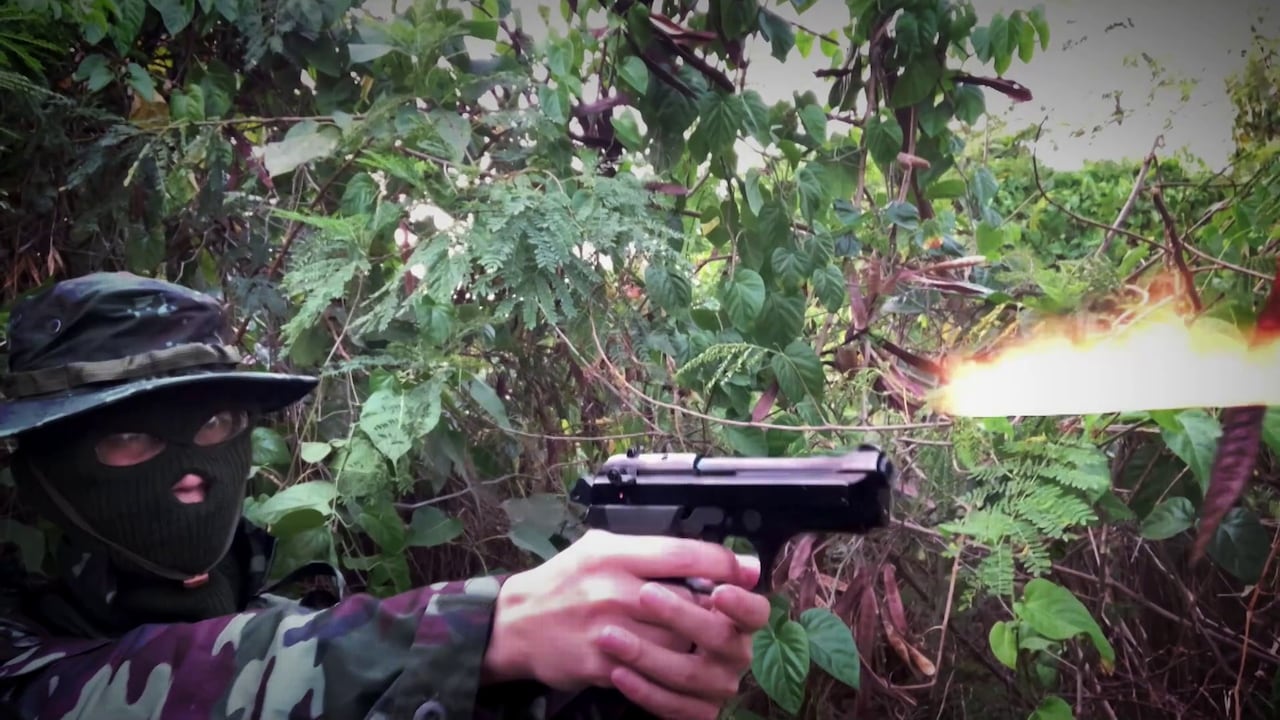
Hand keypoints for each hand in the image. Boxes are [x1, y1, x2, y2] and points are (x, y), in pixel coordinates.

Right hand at [481, 530, 769, 717]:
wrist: (514, 623)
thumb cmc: (563, 582)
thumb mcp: (600, 547)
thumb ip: (650, 550)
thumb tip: (709, 556)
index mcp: (615, 554)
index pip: (684, 554)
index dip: (723, 562)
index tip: (744, 569)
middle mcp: (613, 588)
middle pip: (690, 601)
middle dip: (712, 609)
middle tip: (721, 611)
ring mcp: (608, 629)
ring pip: (678, 642)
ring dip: (692, 643)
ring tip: (691, 638)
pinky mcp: (602, 666)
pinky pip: (652, 674)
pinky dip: (665, 671)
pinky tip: (666, 663)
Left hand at [597, 575, 770, 718]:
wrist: (634, 638)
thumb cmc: (659, 605)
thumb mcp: (672, 577)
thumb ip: (701, 566)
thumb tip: (747, 565)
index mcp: (739, 619)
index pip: (756, 612)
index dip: (742, 604)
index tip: (718, 591)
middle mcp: (735, 654)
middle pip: (719, 639)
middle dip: (681, 616)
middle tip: (645, 594)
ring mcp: (717, 686)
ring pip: (689, 675)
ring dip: (648, 655)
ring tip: (610, 635)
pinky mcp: (697, 712)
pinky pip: (672, 706)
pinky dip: (644, 690)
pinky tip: (617, 672)